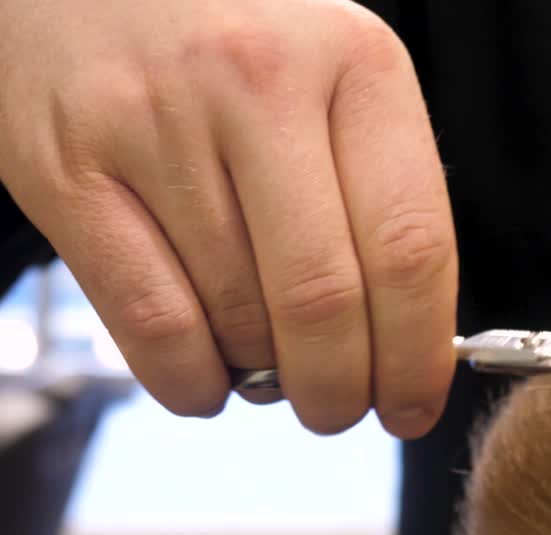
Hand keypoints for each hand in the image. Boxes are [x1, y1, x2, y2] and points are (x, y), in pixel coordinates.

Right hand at [0, 0, 456, 437]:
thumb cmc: (236, 43)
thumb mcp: (336, 80)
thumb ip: (377, 194)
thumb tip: (404, 348)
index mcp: (356, 62)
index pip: (412, 247)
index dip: (420, 355)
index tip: (413, 406)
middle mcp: (259, 82)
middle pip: (326, 300)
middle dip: (341, 390)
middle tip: (338, 410)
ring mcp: (154, 121)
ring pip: (238, 318)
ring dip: (265, 380)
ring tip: (270, 373)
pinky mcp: (65, 166)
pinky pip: (149, 322)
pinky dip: (189, 381)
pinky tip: (207, 380)